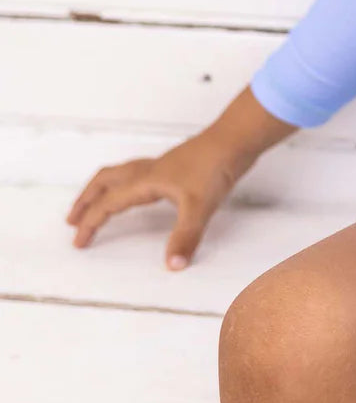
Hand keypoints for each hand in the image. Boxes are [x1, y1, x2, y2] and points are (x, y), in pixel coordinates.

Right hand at [65, 130, 253, 271]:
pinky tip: (142, 193)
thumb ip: (185, 237)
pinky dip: (128, 183)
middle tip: (73, 217)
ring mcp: (164, 165)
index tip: (79, 241)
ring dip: (104, 188)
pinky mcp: (178, 165)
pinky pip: (140, 173)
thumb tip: (173, 265)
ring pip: (122, 173)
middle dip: (87, 199)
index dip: (91, 223)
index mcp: (146, 181)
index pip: (108, 204)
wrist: (237, 137)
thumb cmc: (216, 165)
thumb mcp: (199, 206)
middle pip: (106, 180)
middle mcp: (150, 171)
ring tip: (98, 202)